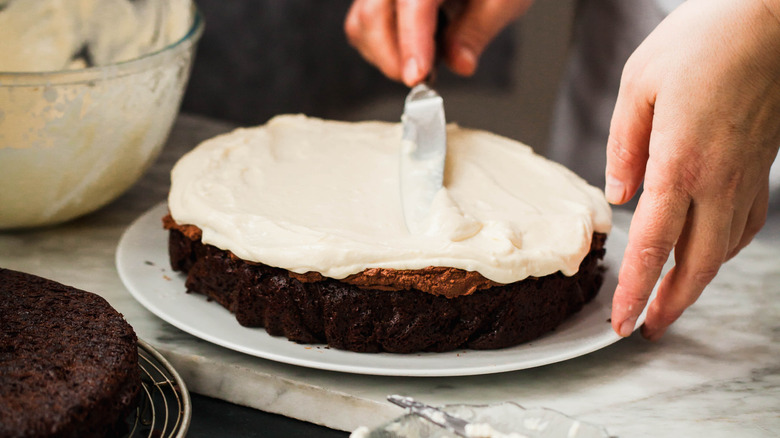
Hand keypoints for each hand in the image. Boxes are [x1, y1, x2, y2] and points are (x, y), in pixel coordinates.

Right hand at [344, 0, 532, 85]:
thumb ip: (477, 30)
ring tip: (424, 62)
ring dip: (385, 54)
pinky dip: (381, 45)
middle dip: (393, 58)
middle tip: (423, 79)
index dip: (412, 44)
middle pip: (372, 15)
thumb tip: (459, 63)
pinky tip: (414, 49)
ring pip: (361, 22)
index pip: (413, 4)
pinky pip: (363, 22)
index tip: (418, 77)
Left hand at [607, 0, 779, 339]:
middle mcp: (717, 179)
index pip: (653, 245)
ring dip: (696, 282)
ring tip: (673, 299)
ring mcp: (746, 175)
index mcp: (679, 162)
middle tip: (647, 329)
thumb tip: (618, 193)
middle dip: (671, 304)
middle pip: (697, 263)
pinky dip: (723, 249)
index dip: (637, 291)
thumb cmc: (704, 40)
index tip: (622, 322)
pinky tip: (709, 250)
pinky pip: (745, 223)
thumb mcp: (638, 83)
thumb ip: (623, 144)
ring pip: (724, 248)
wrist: (773, 16)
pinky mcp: (761, 164)